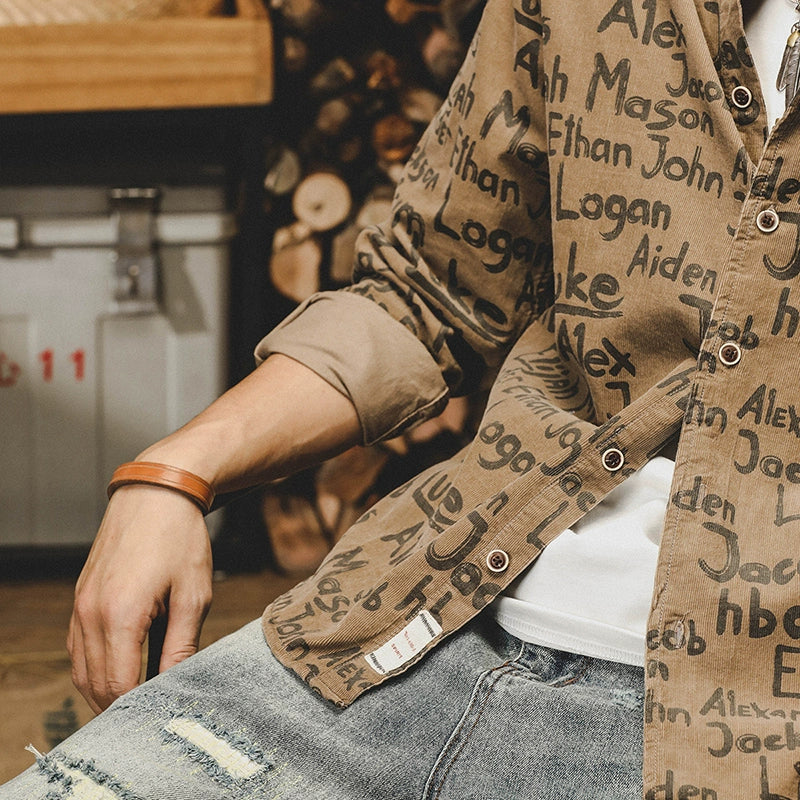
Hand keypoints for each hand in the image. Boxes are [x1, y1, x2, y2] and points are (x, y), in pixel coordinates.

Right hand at [67, 485, 212, 712]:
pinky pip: (79, 647)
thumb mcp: (193, 594)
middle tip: (150, 714)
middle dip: (120, 706)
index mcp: (121, 615)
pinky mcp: (80, 598)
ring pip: (81, 669)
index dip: (138, 707)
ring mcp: (80, 605)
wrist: (156, 493)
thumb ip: (182, 645)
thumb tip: (175, 683)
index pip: (119, 685)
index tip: (161, 714)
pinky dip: (95, 666)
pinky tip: (121, 668)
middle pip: (95, 684)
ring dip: (104, 689)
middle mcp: (91, 614)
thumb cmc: (180, 538)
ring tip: (137, 698)